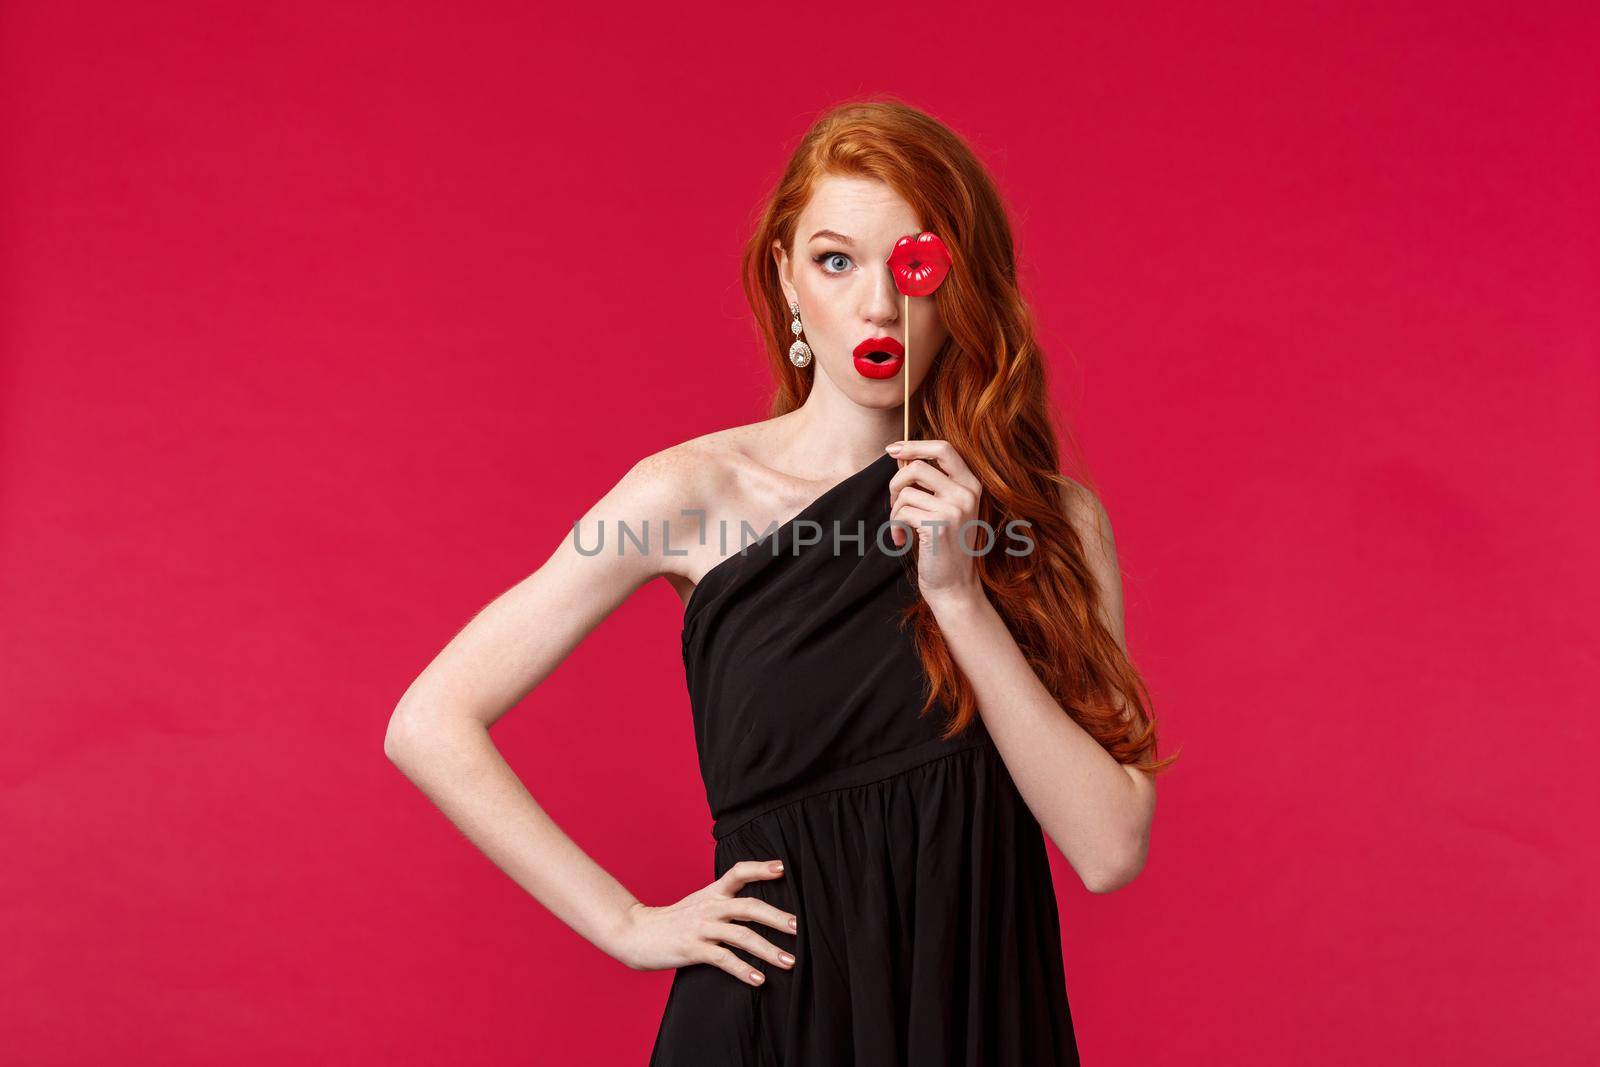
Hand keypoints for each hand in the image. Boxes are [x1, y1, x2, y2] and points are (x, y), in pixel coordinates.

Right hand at [609, 860, 796, 986]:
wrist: (635, 933)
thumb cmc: (672, 922)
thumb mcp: (698, 904)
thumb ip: (723, 904)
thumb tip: (756, 911)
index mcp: (711, 893)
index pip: (737, 872)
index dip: (759, 868)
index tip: (781, 868)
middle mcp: (709, 906)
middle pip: (749, 906)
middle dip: (777, 917)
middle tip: (799, 928)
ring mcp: (701, 927)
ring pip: (741, 935)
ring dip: (768, 950)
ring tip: (789, 962)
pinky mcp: (692, 949)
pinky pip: (723, 959)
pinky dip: (744, 970)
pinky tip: (759, 980)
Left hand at [886, 439, 986, 605]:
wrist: (954, 587)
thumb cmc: (944, 548)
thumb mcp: (947, 510)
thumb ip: (932, 485)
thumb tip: (902, 457)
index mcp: (972, 485)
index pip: (944, 448)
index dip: (915, 444)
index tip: (892, 449)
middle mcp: (967, 493)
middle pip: (918, 466)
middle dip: (896, 483)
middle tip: (894, 503)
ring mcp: (955, 509)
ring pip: (906, 491)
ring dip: (894, 511)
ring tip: (900, 527)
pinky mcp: (938, 525)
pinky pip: (902, 512)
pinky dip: (894, 526)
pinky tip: (901, 541)